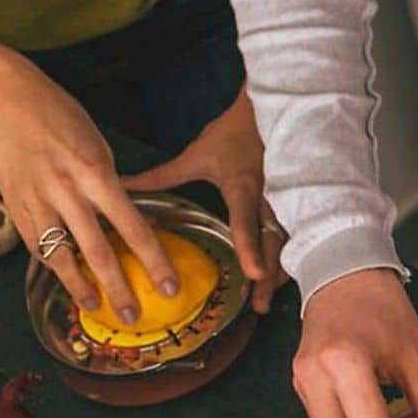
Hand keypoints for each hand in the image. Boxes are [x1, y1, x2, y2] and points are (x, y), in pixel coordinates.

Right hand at [0, 61, 178, 325]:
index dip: (153, 261)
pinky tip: (64, 276)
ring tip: (95, 306)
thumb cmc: (62, 119)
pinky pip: (36, 245)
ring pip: (61, 258)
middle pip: (98, 252)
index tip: (167, 286)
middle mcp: (68, 193)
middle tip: (133, 316)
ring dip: (81, 287)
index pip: (133, 228)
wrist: (10, 104)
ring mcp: (38, 203)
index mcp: (96, 175)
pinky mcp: (15, 207)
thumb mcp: (98, 147)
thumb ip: (111, 186)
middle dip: (119, 289)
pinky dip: (52, 264)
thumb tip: (130, 219)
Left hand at [124, 87, 285, 313]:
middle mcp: (269, 198)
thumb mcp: (196, 155)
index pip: (245, 222)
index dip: (248, 248)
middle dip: (267, 276)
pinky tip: (283, 274)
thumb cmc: (232, 134)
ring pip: (288, 241)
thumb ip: (161, 177)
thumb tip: (122, 185)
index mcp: (242, 187)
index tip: (252, 273)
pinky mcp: (296, 201)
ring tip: (268, 297)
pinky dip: (290, 255)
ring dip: (280, 270)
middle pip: (272, 243)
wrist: (272, 111)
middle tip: (258, 306)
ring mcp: (287, 200)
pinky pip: (295, 233)